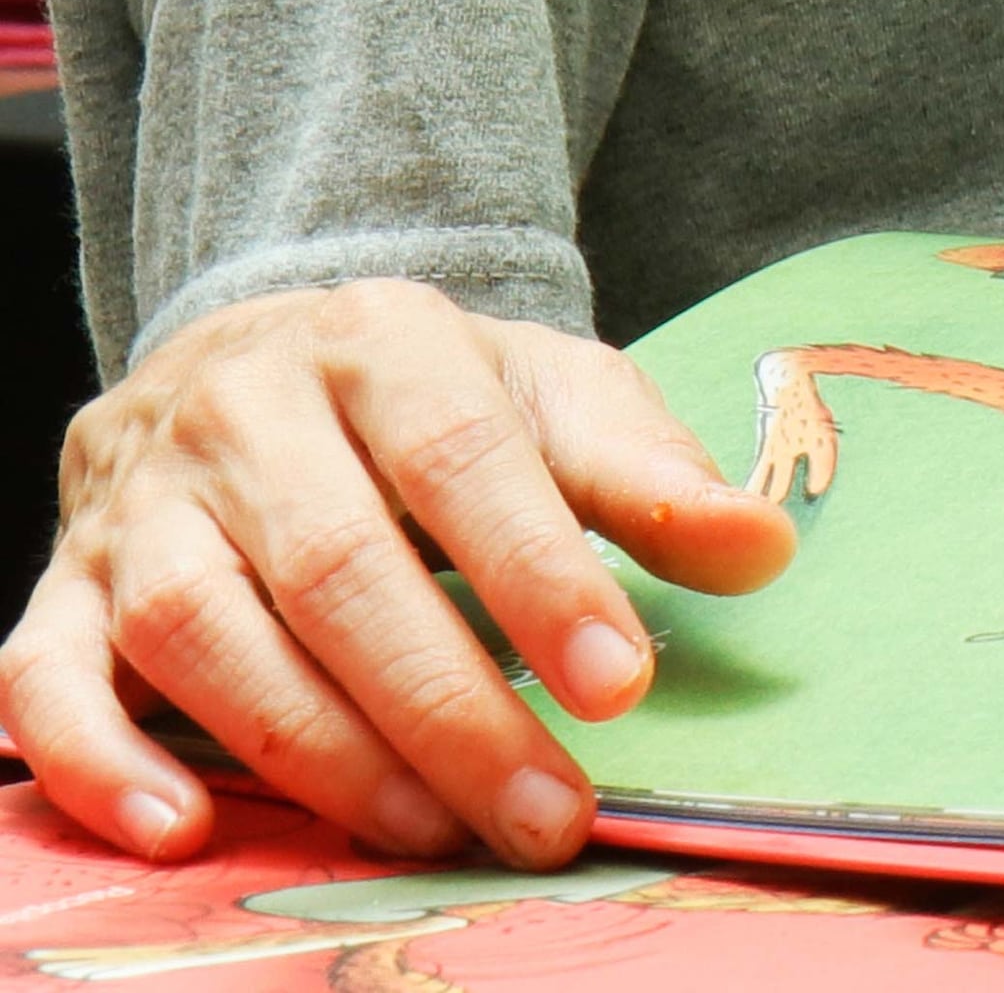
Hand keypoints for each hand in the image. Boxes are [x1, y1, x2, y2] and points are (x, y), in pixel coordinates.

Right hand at [0, 279, 797, 870]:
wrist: (256, 354)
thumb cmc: (431, 401)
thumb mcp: (551, 397)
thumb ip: (645, 474)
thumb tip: (759, 548)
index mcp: (385, 345)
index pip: (466, 463)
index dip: (541, 577)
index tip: (621, 684)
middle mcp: (247, 414)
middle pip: (341, 571)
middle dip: (449, 708)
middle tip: (543, 813)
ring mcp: (142, 507)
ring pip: (208, 637)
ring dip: (318, 754)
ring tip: (428, 831)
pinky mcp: (64, 586)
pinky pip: (46, 682)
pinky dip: (101, 763)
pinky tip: (179, 831)